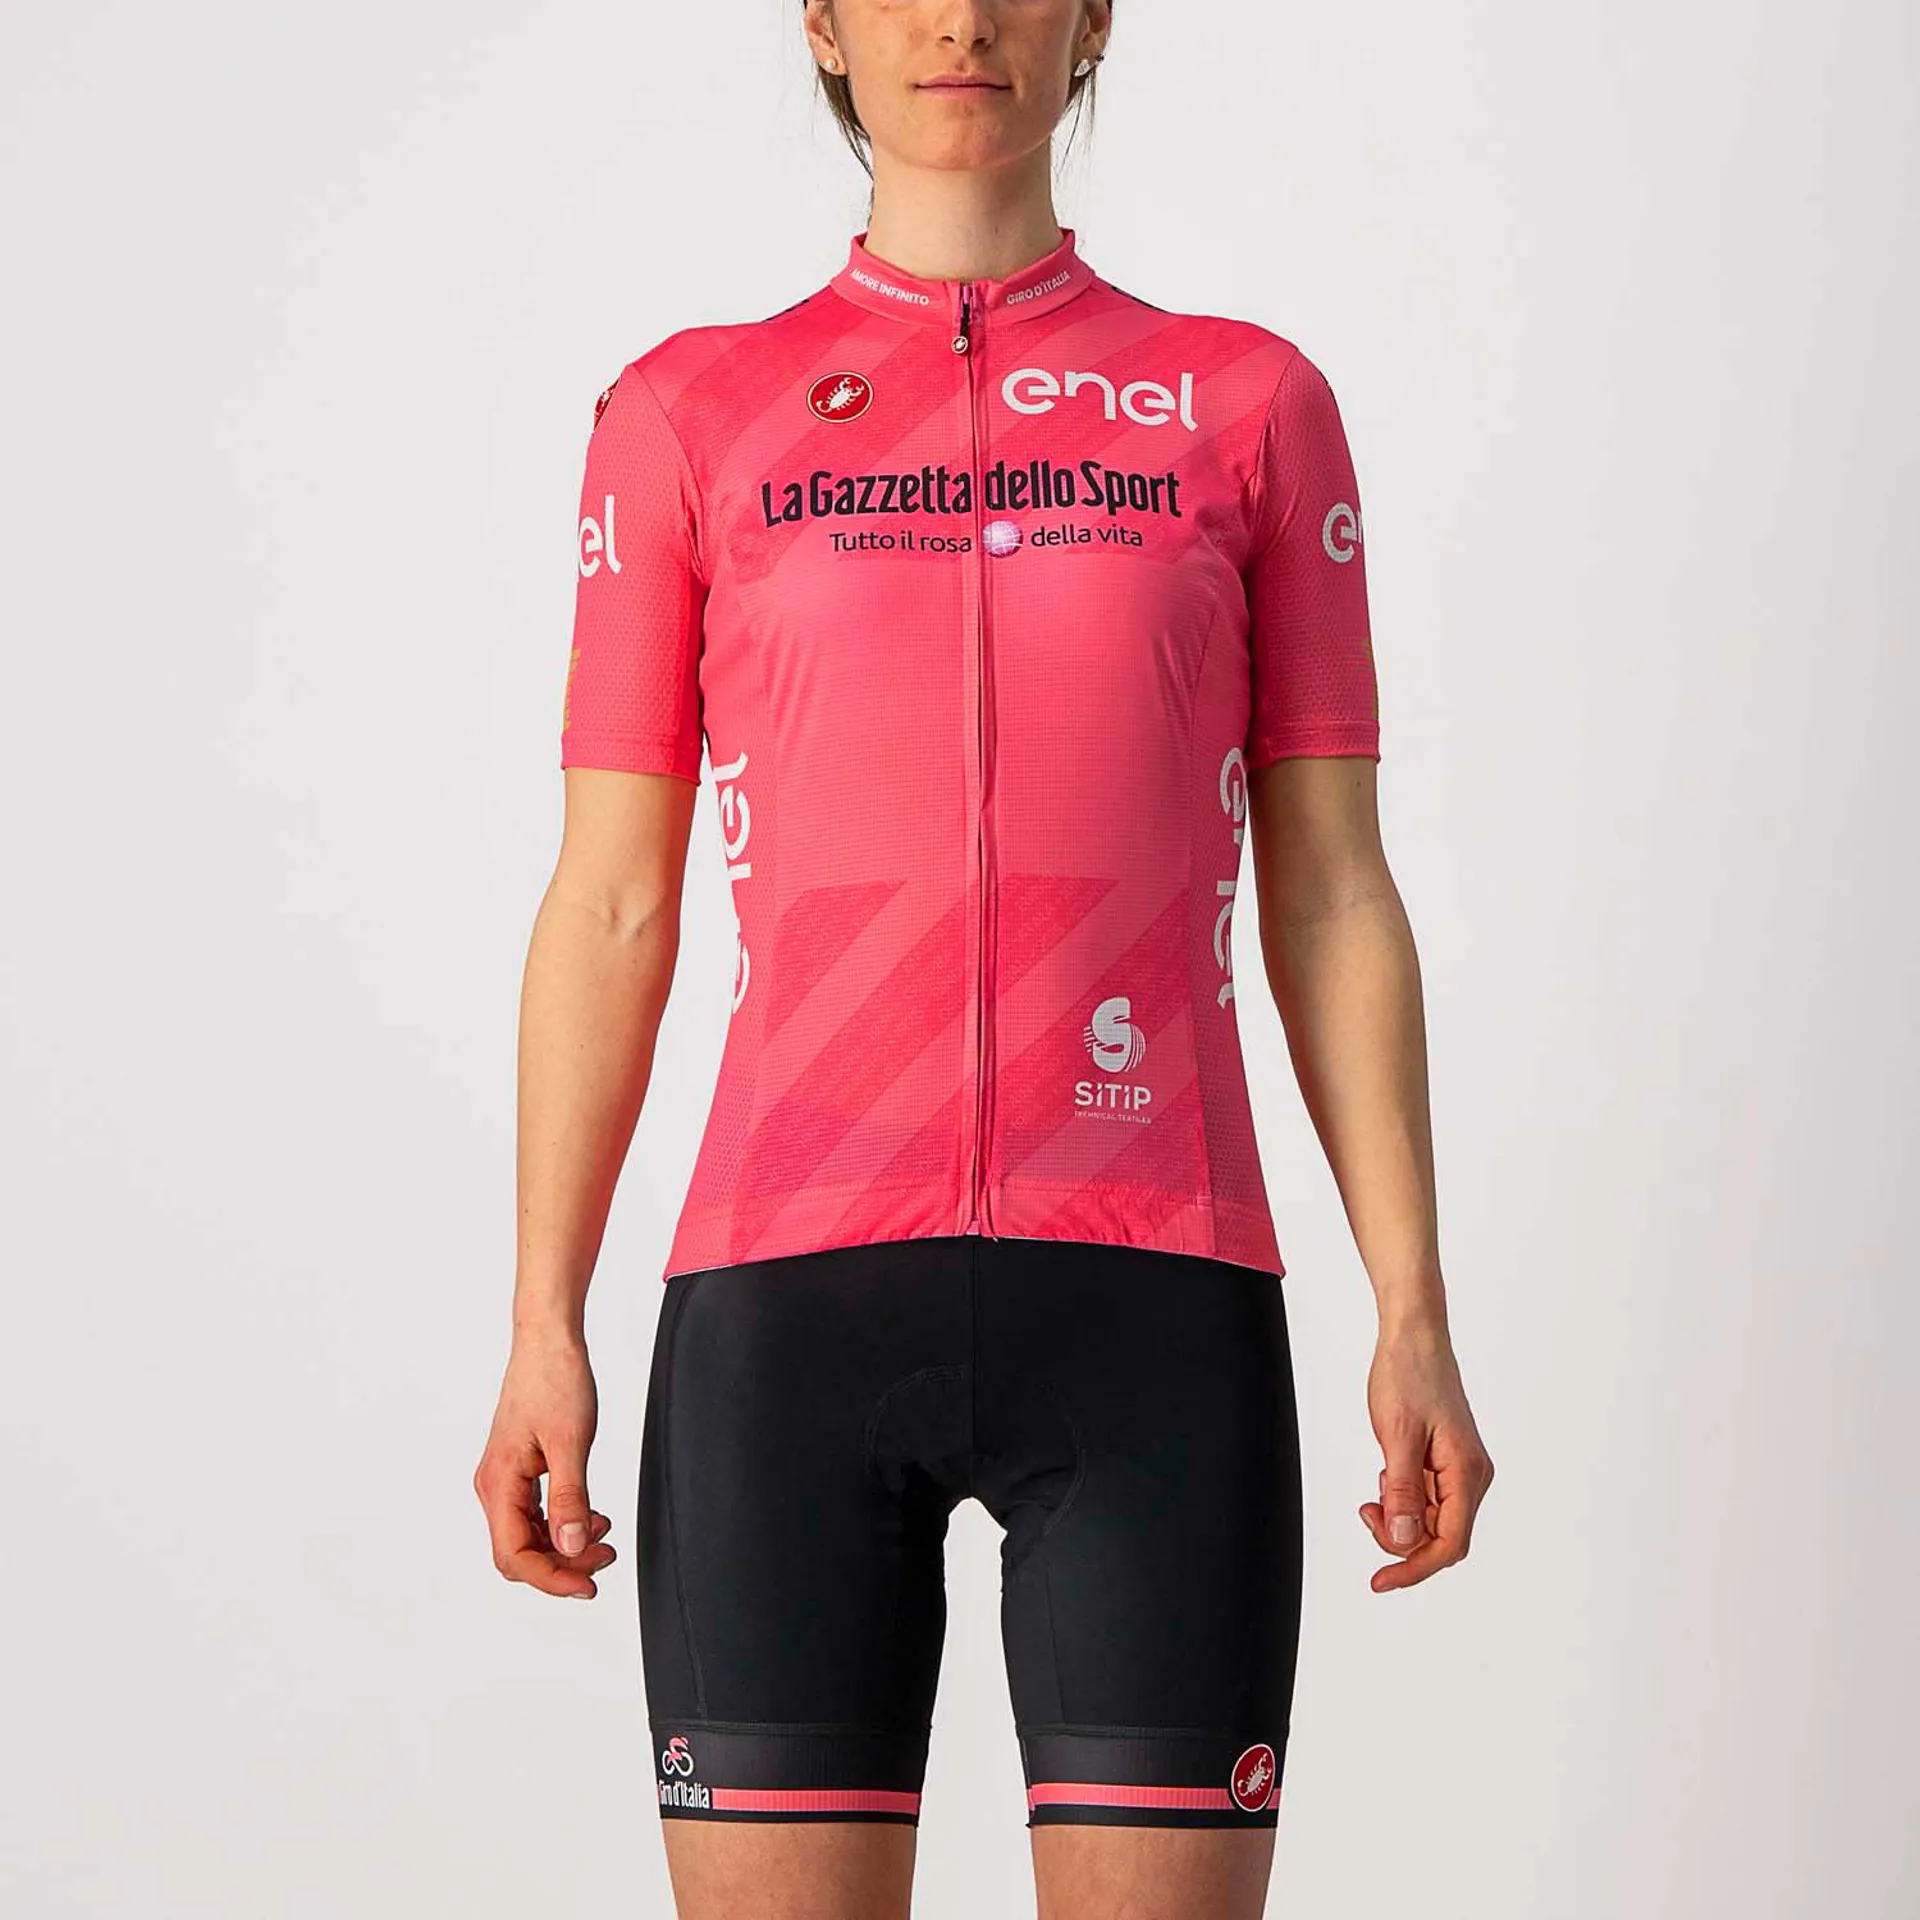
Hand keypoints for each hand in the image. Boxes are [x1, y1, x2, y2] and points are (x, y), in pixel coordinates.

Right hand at [473, 1325, 617, 1598]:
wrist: (548, 1340)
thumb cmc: (555, 1380)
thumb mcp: (569, 1442)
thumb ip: (569, 1498)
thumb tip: (569, 1549)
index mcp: (499, 1483)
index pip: (515, 1555)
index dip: (551, 1578)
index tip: (589, 1585)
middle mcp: (495, 1486)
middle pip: (519, 1552)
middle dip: (561, 1565)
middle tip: (605, 1561)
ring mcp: (506, 1478)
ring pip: (529, 1535)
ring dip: (564, 1546)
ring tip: (604, 1539)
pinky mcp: (521, 1469)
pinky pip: (536, 1513)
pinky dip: (562, 1524)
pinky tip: (592, 1517)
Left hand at [1358, 1324, 1493, 1591]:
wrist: (1413, 1338)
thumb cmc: (1408, 1376)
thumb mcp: (1398, 1435)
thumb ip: (1403, 1492)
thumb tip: (1405, 1541)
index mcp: (1466, 1473)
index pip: (1449, 1543)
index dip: (1414, 1568)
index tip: (1380, 1581)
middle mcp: (1471, 1476)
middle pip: (1441, 1537)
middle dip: (1402, 1539)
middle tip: (1366, 1513)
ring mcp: (1460, 1469)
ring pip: (1432, 1520)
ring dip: (1400, 1518)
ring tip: (1375, 1490)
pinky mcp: (1446, 1461)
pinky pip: (1427, 1499)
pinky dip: (1402, 1499)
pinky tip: (1386, 1477)